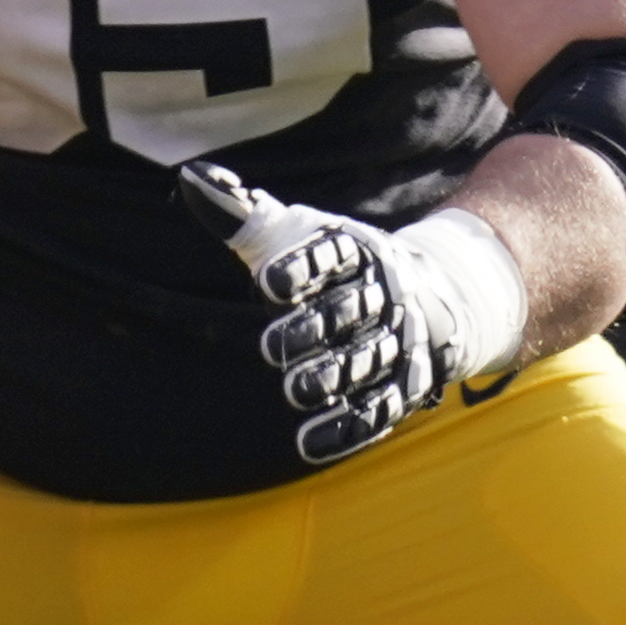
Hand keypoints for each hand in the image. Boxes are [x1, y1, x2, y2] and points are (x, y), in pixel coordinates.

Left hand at [179, 161, 526, 465]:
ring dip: (334, 376)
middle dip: (315, 328)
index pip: (332, 253)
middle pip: (352, 310)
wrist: (433, 295)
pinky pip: (380, 408)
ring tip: (295, 391)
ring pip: (369, 359)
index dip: (302, 266)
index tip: (267, 282)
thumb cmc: (337, 263)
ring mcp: (400, 340)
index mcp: (357, 249)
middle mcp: (385, 293)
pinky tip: (311, 441)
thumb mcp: (294, 233)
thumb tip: (192, 182)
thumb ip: (242, 215)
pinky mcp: (407, 385)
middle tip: (271, 348)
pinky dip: (348, 427)